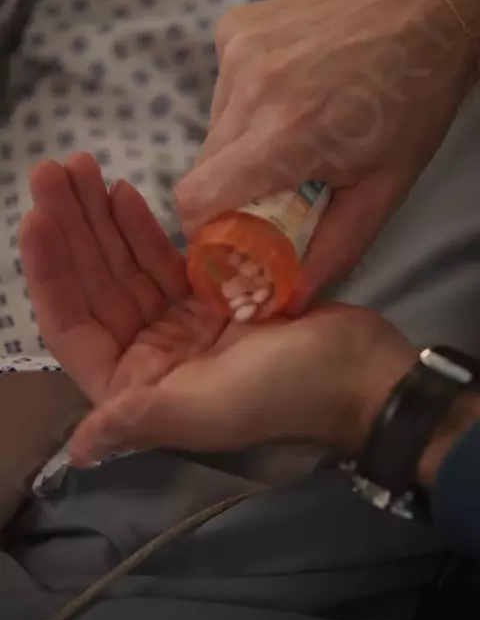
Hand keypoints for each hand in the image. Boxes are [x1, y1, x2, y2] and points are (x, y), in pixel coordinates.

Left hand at [19, 154, 417, 467]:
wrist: (362, 371)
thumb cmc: (288, 391)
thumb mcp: (213, 407)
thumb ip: (143, 419)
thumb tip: (81, 450)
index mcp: (139, 389)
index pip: (75, 326)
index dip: (50, 274)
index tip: (37, 217)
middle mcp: (150, 358)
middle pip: (95, 287)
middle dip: (71, 230)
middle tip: (51, 171)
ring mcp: (179, 326)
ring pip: (125, 266)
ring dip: (100, 219)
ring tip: (80, 168)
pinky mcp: (209, 299)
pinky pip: (164, 259)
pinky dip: (142, 227)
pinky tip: (123, 192)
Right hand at [175, 0, 479, 310]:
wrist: (426, 8)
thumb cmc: (413, 102)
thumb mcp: (384, 190)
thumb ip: (332, 251)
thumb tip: (289, 297)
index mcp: (284, 135)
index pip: (196, 197)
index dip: (203, 228)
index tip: (230, 235)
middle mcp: (249, 87)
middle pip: (203, 167)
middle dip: (232, 190)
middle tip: (278, 186)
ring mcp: (238, 50)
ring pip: (213, 127)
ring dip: (242, 144)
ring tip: (296, 128)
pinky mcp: (236, 26)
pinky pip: (221, 87)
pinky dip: (246, 103)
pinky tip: (289, 90)